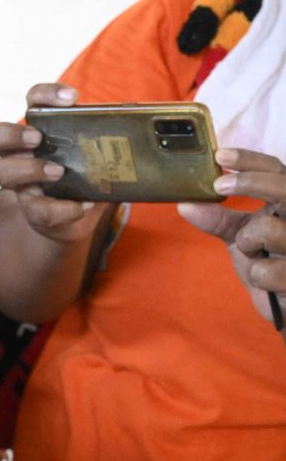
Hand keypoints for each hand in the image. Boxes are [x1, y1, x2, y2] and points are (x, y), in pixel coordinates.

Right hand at [0, 84, 105, 245]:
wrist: (83, 213)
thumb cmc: (89, 171)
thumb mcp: (102, 150)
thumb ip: (114, 137)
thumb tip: (145, 122)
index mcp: (39, 127)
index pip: (33, 100)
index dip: (44, 95)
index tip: (71, 98)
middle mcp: (19, 152)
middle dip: (9, 133)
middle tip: (37, 138)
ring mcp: (21, 181)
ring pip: (0, 172)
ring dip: (29, 169)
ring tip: (58, 172)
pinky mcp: (32, 209)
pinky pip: (37, 209)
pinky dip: (62, 208)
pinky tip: (82, 206)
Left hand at [178, 148, 285, 330]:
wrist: (285, 304)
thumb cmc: (266, 263)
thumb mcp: (242, 237)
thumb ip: (219, 220)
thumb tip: (185, 203)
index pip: (278, 170)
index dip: (251, 160)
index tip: (220, 155)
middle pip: (285, 188)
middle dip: (251, 183)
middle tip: (220, 185)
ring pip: (269, 229)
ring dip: (249, 241)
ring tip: (254, 252)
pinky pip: (266, 270)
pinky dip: (257, 276)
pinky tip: (269, 281)